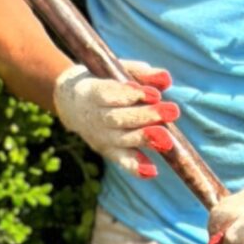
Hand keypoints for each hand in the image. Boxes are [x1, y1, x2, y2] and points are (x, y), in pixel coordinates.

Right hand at [53, 61, 177, 177]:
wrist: (72, 105)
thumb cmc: (104, 82)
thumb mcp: (116, 72)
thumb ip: (141, 74)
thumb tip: (166, 79)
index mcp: (91, 91)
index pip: (109, 94)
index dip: (131, 95)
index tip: (155, 94)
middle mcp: (94, 116)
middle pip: (118, 118)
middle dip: (145, 116)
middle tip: (172, 111)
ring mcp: (100, 137)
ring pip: (122, 140)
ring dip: (145, 140)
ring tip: (167, 141)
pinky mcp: (108, 151)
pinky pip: (122, 161)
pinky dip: (135, 167)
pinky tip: (151, 172)